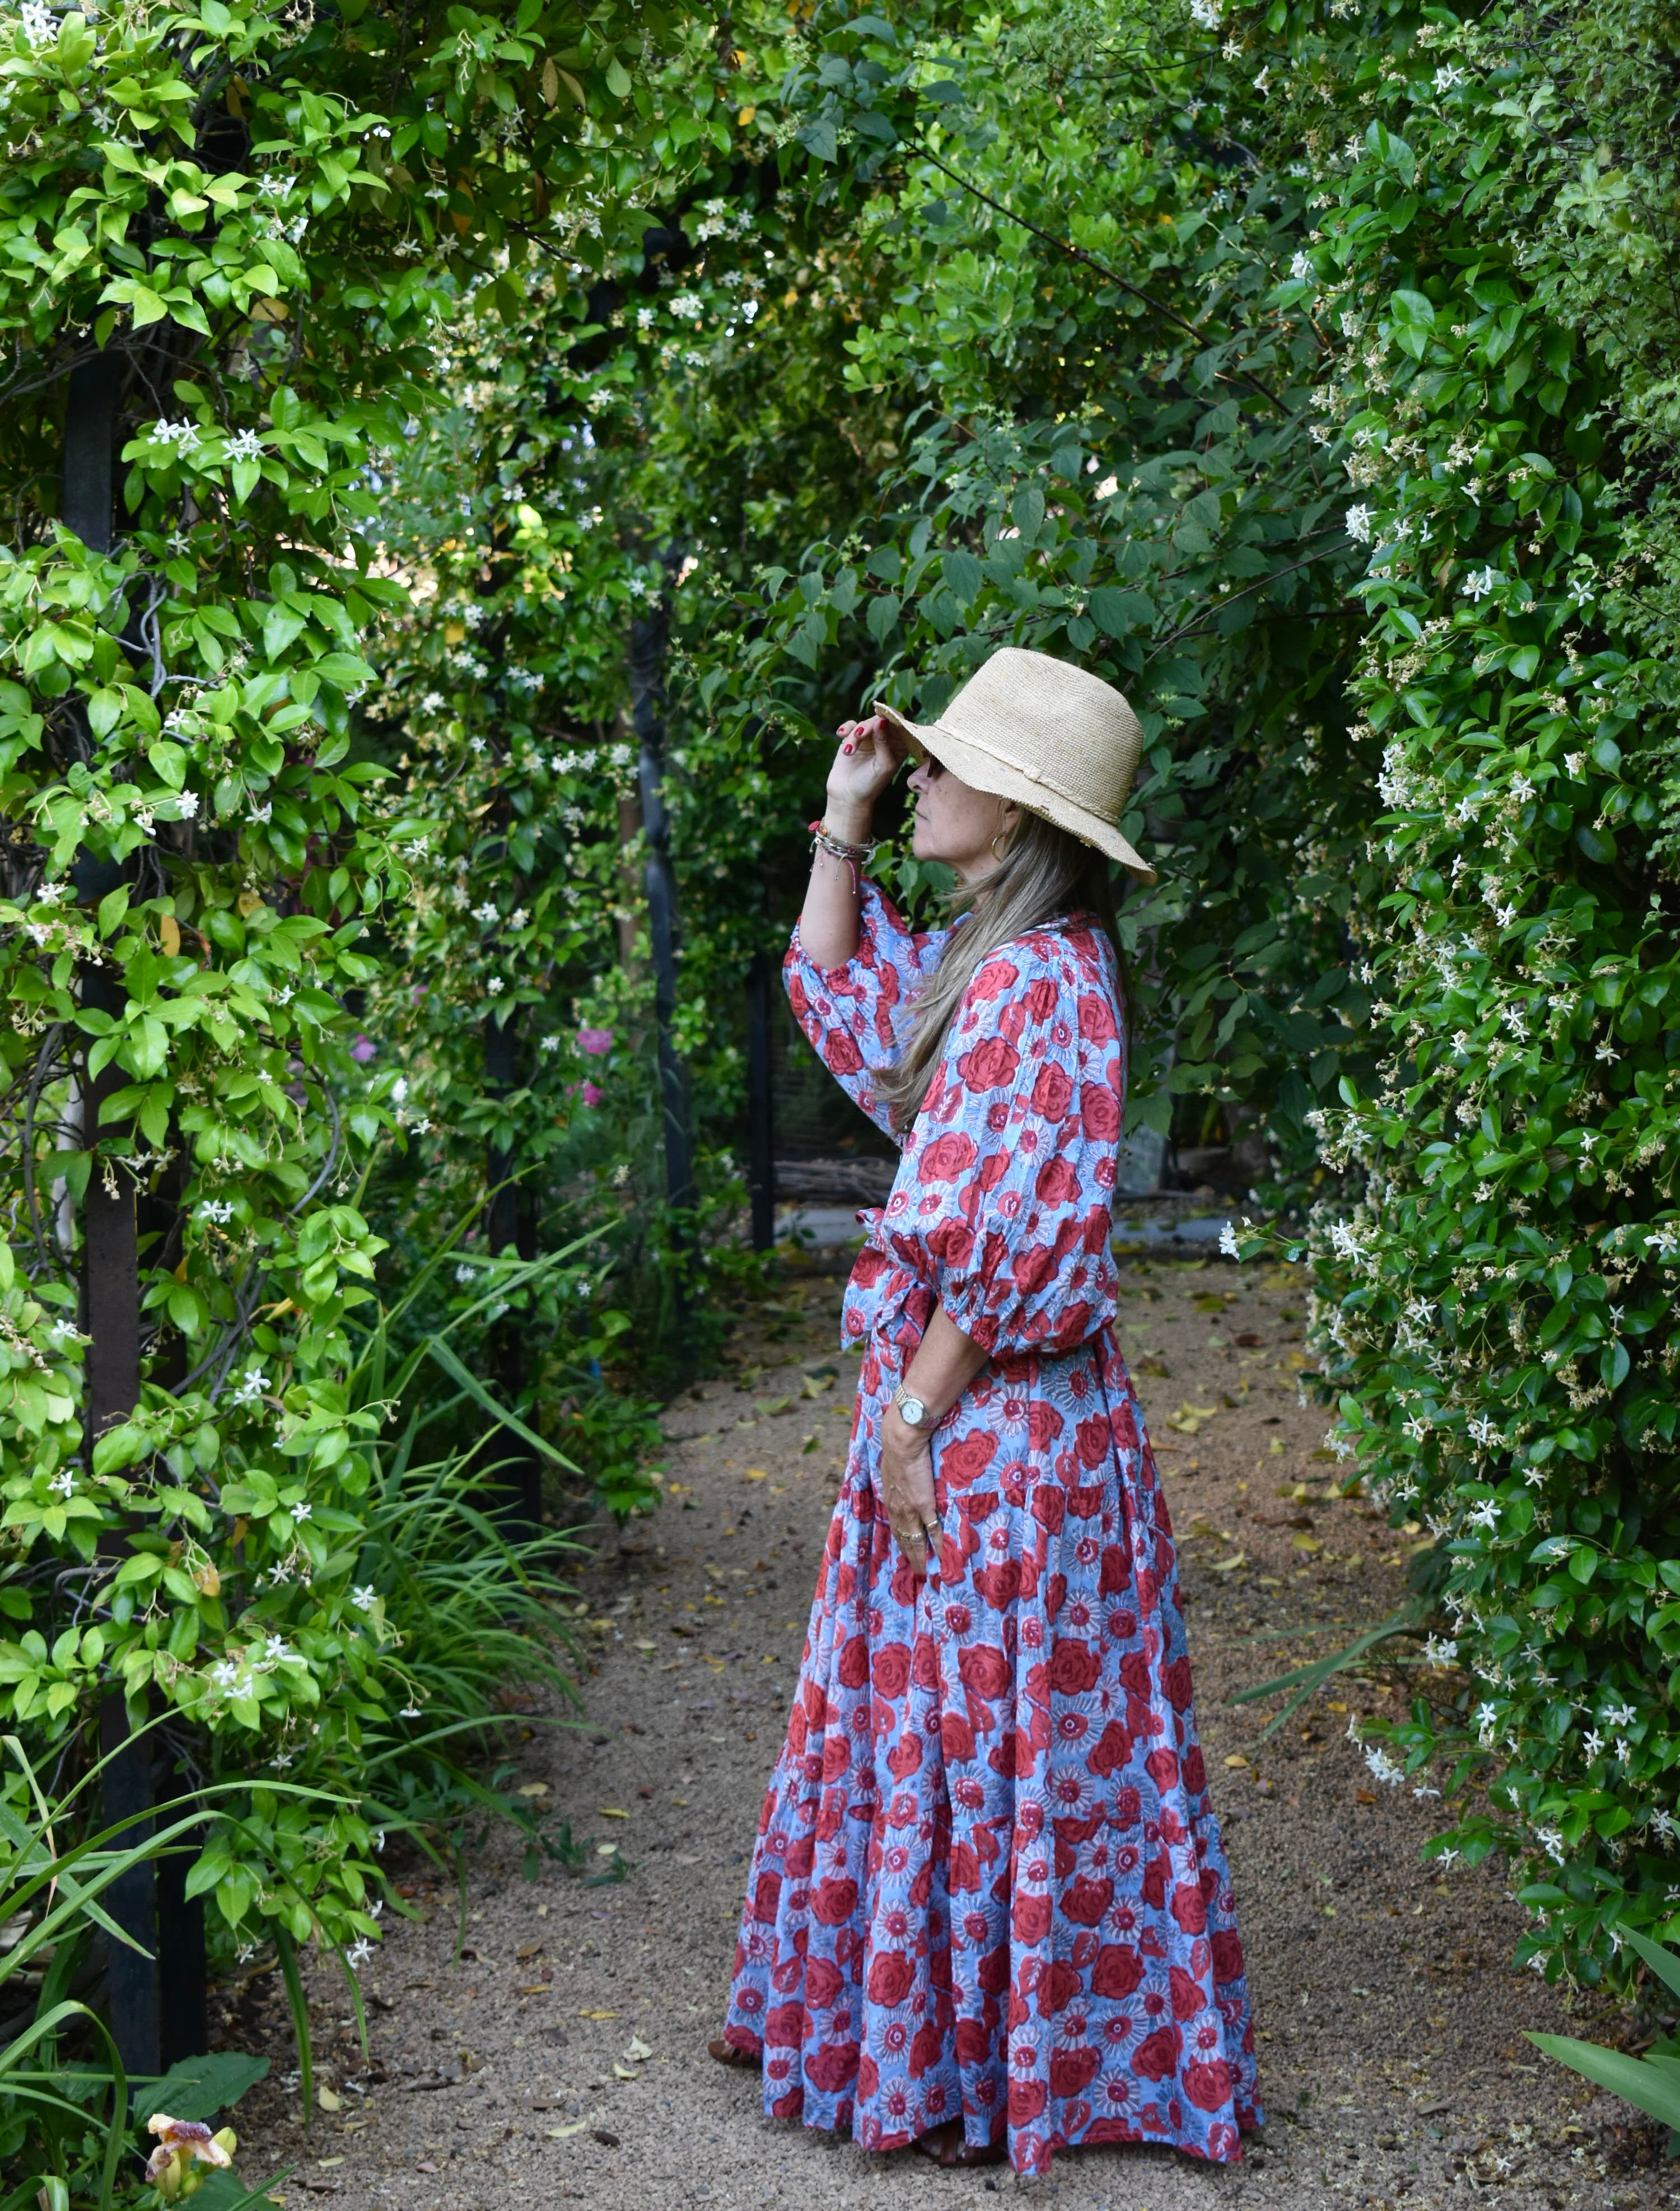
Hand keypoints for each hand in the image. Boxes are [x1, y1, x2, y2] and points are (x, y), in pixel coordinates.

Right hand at [824, 714, 903, 843]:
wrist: (847, 796)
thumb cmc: (870, 784)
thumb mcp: (883, 765)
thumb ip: (884, 743)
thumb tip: (881, 721)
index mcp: (899, 746)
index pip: (900, 725)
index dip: (892, 716)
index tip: (882, 715)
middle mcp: (886, 740)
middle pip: (880, 720)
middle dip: (869, 726)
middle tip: (859, 735)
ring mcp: (869, 739)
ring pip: (864, 723)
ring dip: (855, 735)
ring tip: (849, 751)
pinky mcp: (853, 740)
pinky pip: (851, 726)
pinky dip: (846, 728)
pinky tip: (841, 734)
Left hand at [880, 1405, 940, 1577]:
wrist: (902, 1441)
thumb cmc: (898, 1449)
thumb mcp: (893, 1468)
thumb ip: (898, 1478)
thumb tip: (902, 1479)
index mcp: (891, 1500)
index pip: (897, 1528)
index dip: (902, 1542)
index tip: (906, 1553)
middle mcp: (898, 1510)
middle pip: (905, 1540)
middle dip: (911, 1557)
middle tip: (918, 1571)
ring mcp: (911, 1510)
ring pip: (916, 1541)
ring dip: (921, 1558)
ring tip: (927, 1571)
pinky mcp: (924, 1506)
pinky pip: (933, 1531)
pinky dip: (938, 1546)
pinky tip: (943, 1556)